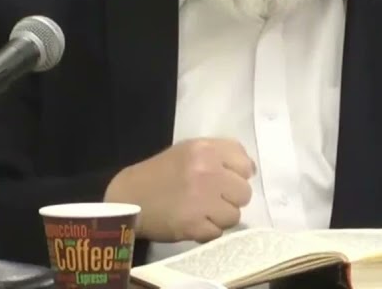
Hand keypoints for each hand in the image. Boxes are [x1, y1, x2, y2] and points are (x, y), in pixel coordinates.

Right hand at [104, 138, 255, 243]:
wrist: (129, 196)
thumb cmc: (162, 172)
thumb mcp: (190, 150)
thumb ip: (222, 153)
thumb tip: (251, 171)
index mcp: (206, 149)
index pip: (246, 166)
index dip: (237, 176)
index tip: (224, 180)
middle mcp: (206, 172)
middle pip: (244, 193)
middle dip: (230, 198)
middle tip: (212, 198)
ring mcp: (200, 200)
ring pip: (234, 216)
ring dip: (220, 217)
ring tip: (201, 211)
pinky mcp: (193, 225)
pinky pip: (218, 233)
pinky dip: (207, 231)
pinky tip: (193, 223)